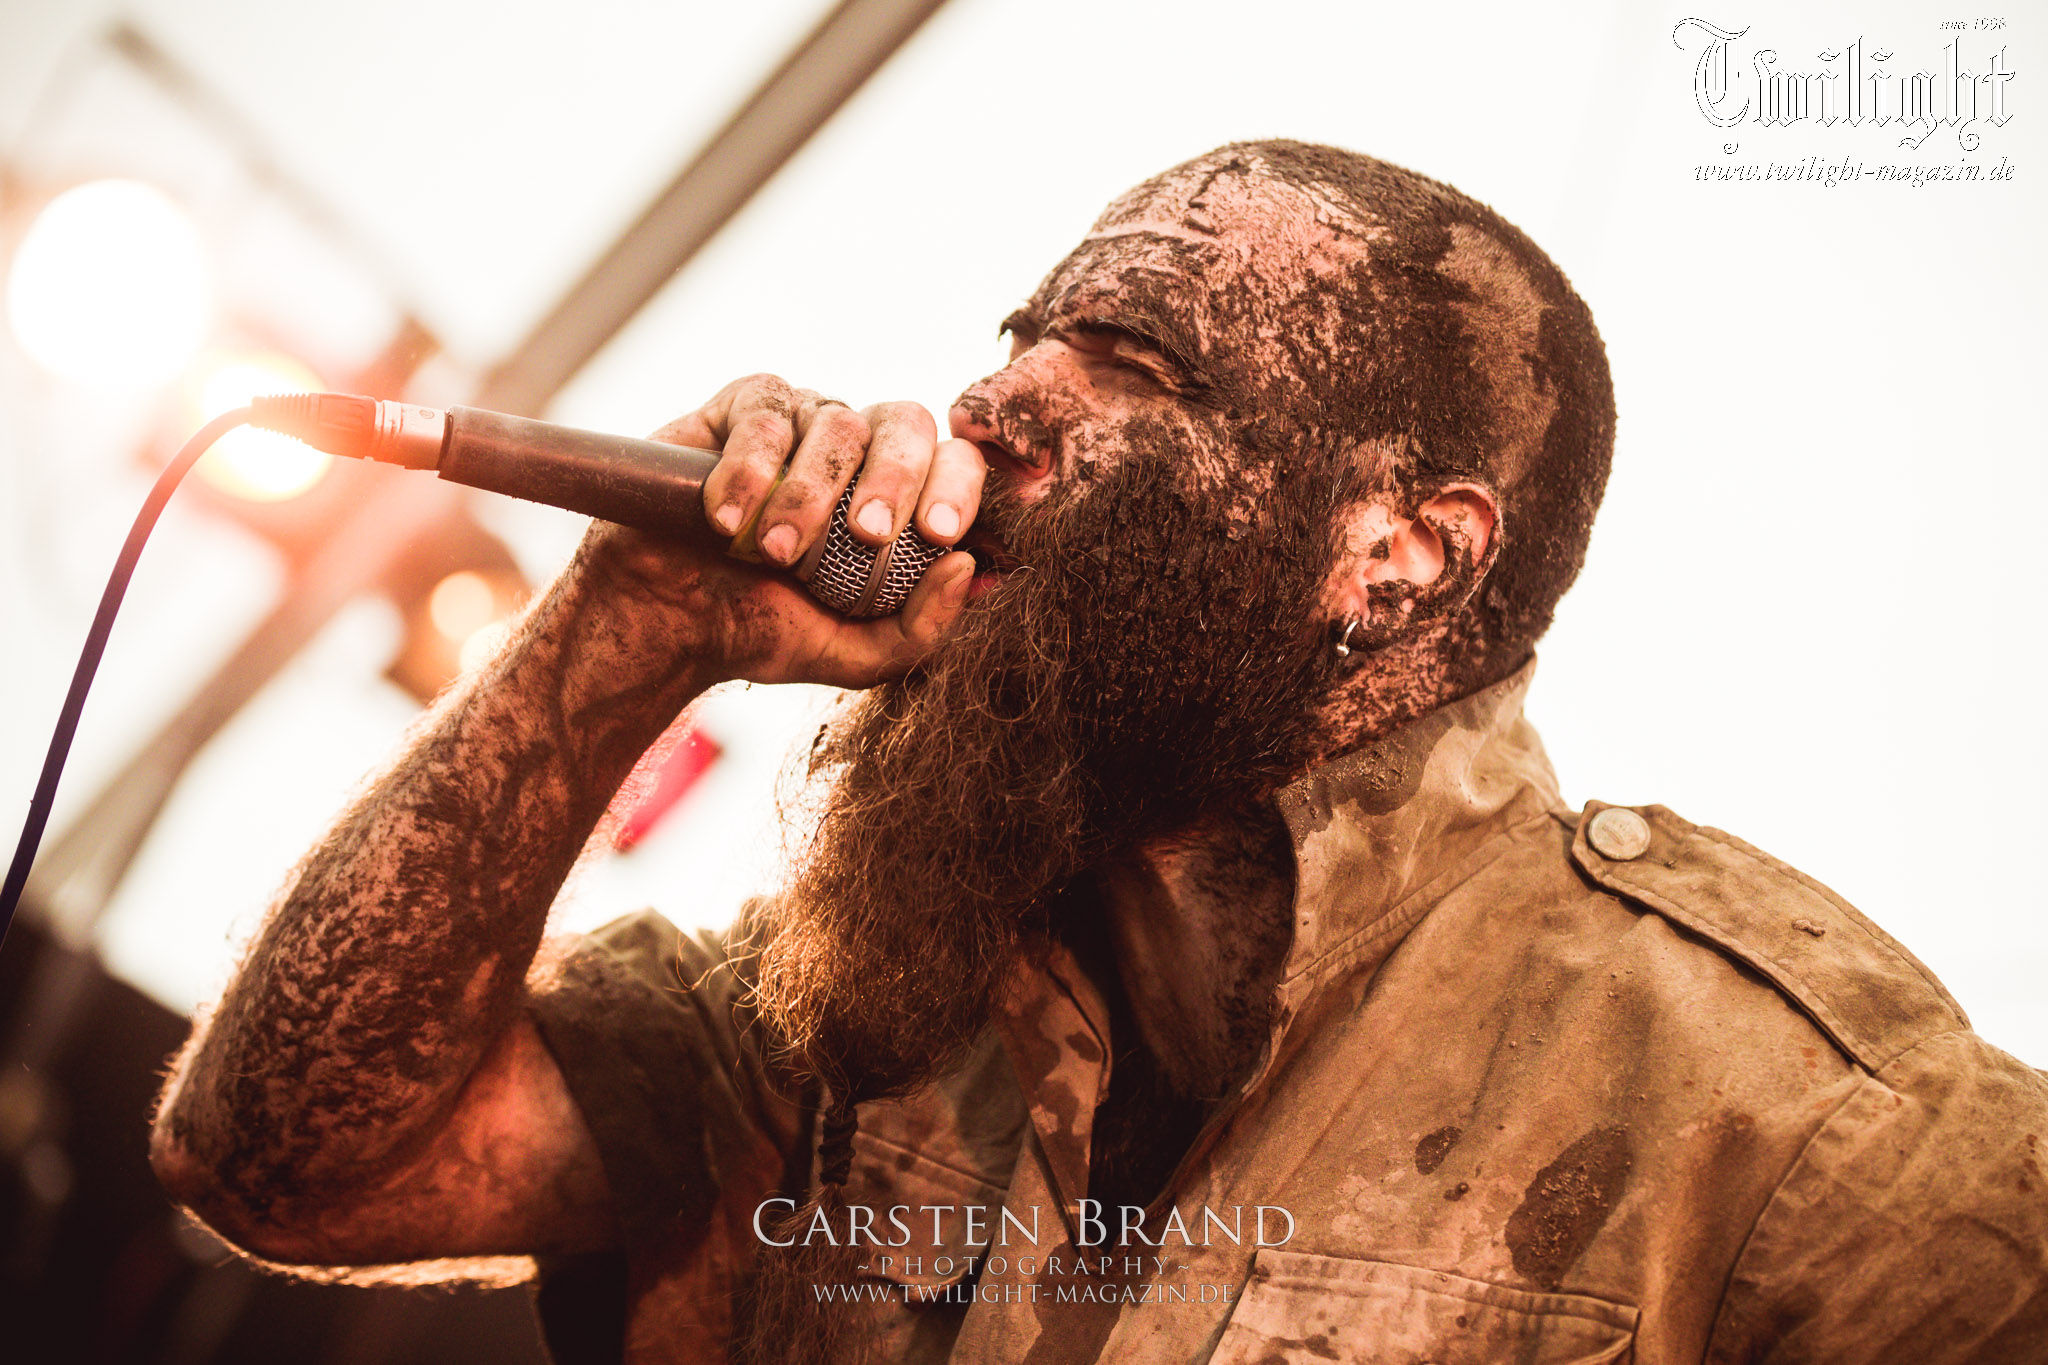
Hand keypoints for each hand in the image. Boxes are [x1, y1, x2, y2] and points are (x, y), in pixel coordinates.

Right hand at [572, 374, 984, 689]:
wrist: (669, 621)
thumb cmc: (765, 628)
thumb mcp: (853, 654)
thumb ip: (920, 629)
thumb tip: (969, 570)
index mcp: (899, 494)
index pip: (954, 461)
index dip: (958, 487)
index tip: (940, 536)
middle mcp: (857, 448)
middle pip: (905, 421)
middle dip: (895, 479)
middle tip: (868, 535)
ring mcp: (800, 422)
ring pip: (835, 422)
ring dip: (808, 495)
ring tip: (776, 554)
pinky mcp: (738, 409)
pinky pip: (764, 413)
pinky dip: (749, 469)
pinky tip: (727, 522)